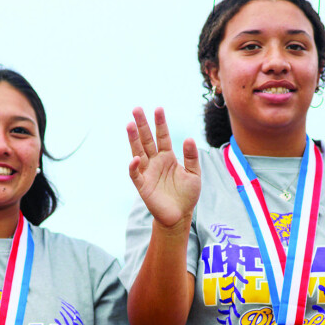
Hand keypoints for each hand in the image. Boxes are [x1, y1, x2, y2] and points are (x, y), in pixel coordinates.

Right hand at [126, 107, 200, 227]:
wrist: (180, 215)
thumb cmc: (187, 194)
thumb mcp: (194, 173)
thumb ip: (191, 156)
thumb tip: (189, 138)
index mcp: (167, 157)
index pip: (162, 136)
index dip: (160, 123)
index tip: (158, 108)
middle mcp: (155, 162)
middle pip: (146, 140)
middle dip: (142, 125)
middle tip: (136, 109)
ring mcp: (147, 172)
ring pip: (138, 152)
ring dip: (134, 139)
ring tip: (129, 125)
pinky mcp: (143, 186)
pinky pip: (135, 174)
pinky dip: (134, 167)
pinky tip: (136, 158)